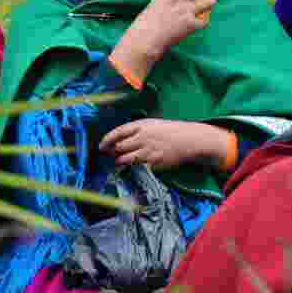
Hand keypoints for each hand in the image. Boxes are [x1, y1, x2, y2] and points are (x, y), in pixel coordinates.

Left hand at [99, 119, 232, 171]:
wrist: (190, 139)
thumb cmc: (171, 130)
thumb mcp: (153, 124)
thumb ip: (137, 130)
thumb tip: (120, 140)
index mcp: (141, 125)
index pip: (117, 132)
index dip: (106, 140)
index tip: (101, 146)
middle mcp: (142, 137)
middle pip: (118, 147)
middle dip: (112, 152)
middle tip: (111, 155)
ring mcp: (147, 151)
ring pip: (124, 159)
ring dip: (120, 162)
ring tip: (121, 162)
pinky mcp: (153, 162)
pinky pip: (137, 167)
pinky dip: (133, 168)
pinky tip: (134, 166)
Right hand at [110, 0, 215, 80]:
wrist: (145, 39)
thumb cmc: (146, 24)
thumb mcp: (155, 5)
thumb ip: (169, 0)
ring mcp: (185, 10)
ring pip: (207, 2)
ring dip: (210, 2)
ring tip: (211, 2)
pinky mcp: (190, 23)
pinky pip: (204, 21)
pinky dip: (203, 23)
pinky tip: (200, 24)